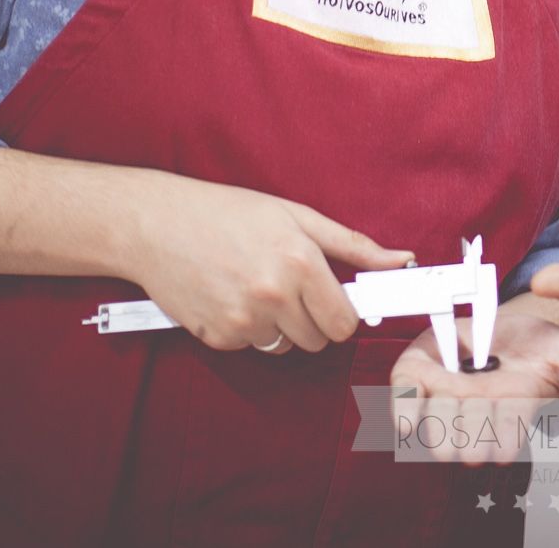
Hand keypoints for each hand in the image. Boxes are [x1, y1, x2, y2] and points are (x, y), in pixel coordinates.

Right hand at [129, 178, 412, 353]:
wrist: (157, 223)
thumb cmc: (227, 213)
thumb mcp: (296, 217)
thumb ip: (353, 245)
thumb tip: (401, 260)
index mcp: (299, 262)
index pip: (344, 322)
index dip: (340, 313)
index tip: (332, 302)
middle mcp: (274, 295)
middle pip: (318, 340)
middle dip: (310, 318)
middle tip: (287, 286)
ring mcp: (243, 321)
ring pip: (284, 346)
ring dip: (278, 326)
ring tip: (254, 286)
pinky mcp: (217, 337)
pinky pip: (250, 346)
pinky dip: (245, 329)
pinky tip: (230, 295)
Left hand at [389, 305, 558, 465]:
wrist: (498, 319)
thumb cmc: (535, 346)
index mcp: (510, 414)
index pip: (506, 442)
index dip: (505, 439)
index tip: (508, 434)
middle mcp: (474, 414)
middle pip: (465, 444)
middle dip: (471, 431)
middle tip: (479, 414)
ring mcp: (442, 396)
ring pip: (436, 427)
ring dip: (444, 416)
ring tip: (458, 393)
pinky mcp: (414, 375)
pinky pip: (399, 401)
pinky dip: (403, 408)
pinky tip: (416, 404)